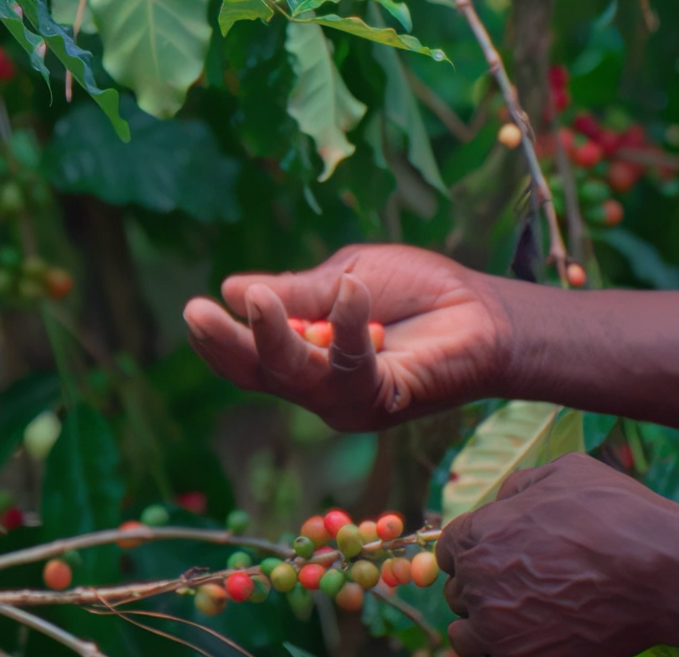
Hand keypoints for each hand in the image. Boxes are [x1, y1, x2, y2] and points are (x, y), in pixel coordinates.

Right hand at [182, 244, 508, 431]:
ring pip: (295, 377)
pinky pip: (352, 366)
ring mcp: (350, 400)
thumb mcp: (348, 277)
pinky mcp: (384, 400)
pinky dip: (348, 324)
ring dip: (272, 337)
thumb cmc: (419, 292)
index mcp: (306, 358)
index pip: (249, 358)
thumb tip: (232, 288)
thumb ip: (299, 291)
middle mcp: (321, 388)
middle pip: (259, 375)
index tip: (193, 308)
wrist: (485, 311)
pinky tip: (352, 289)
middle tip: (194, 312)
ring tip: (257, 298)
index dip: (218, 339)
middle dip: (224, 346)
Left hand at [437, 453, 678, 656]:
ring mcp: (499, 628)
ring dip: (486, 625)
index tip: (496, 556)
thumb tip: (502, 500)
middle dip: (483, 586)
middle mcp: (480, 582)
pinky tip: (536, 637)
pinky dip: (506, 651)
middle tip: (523, 585)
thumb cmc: (618, 516)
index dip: (473, 550)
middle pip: (459, 591)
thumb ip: (520, 486)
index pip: (450, 548)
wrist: (663, 575)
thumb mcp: (565, 473)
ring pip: (467, 633)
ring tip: (523, 618)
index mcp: (481, 533)